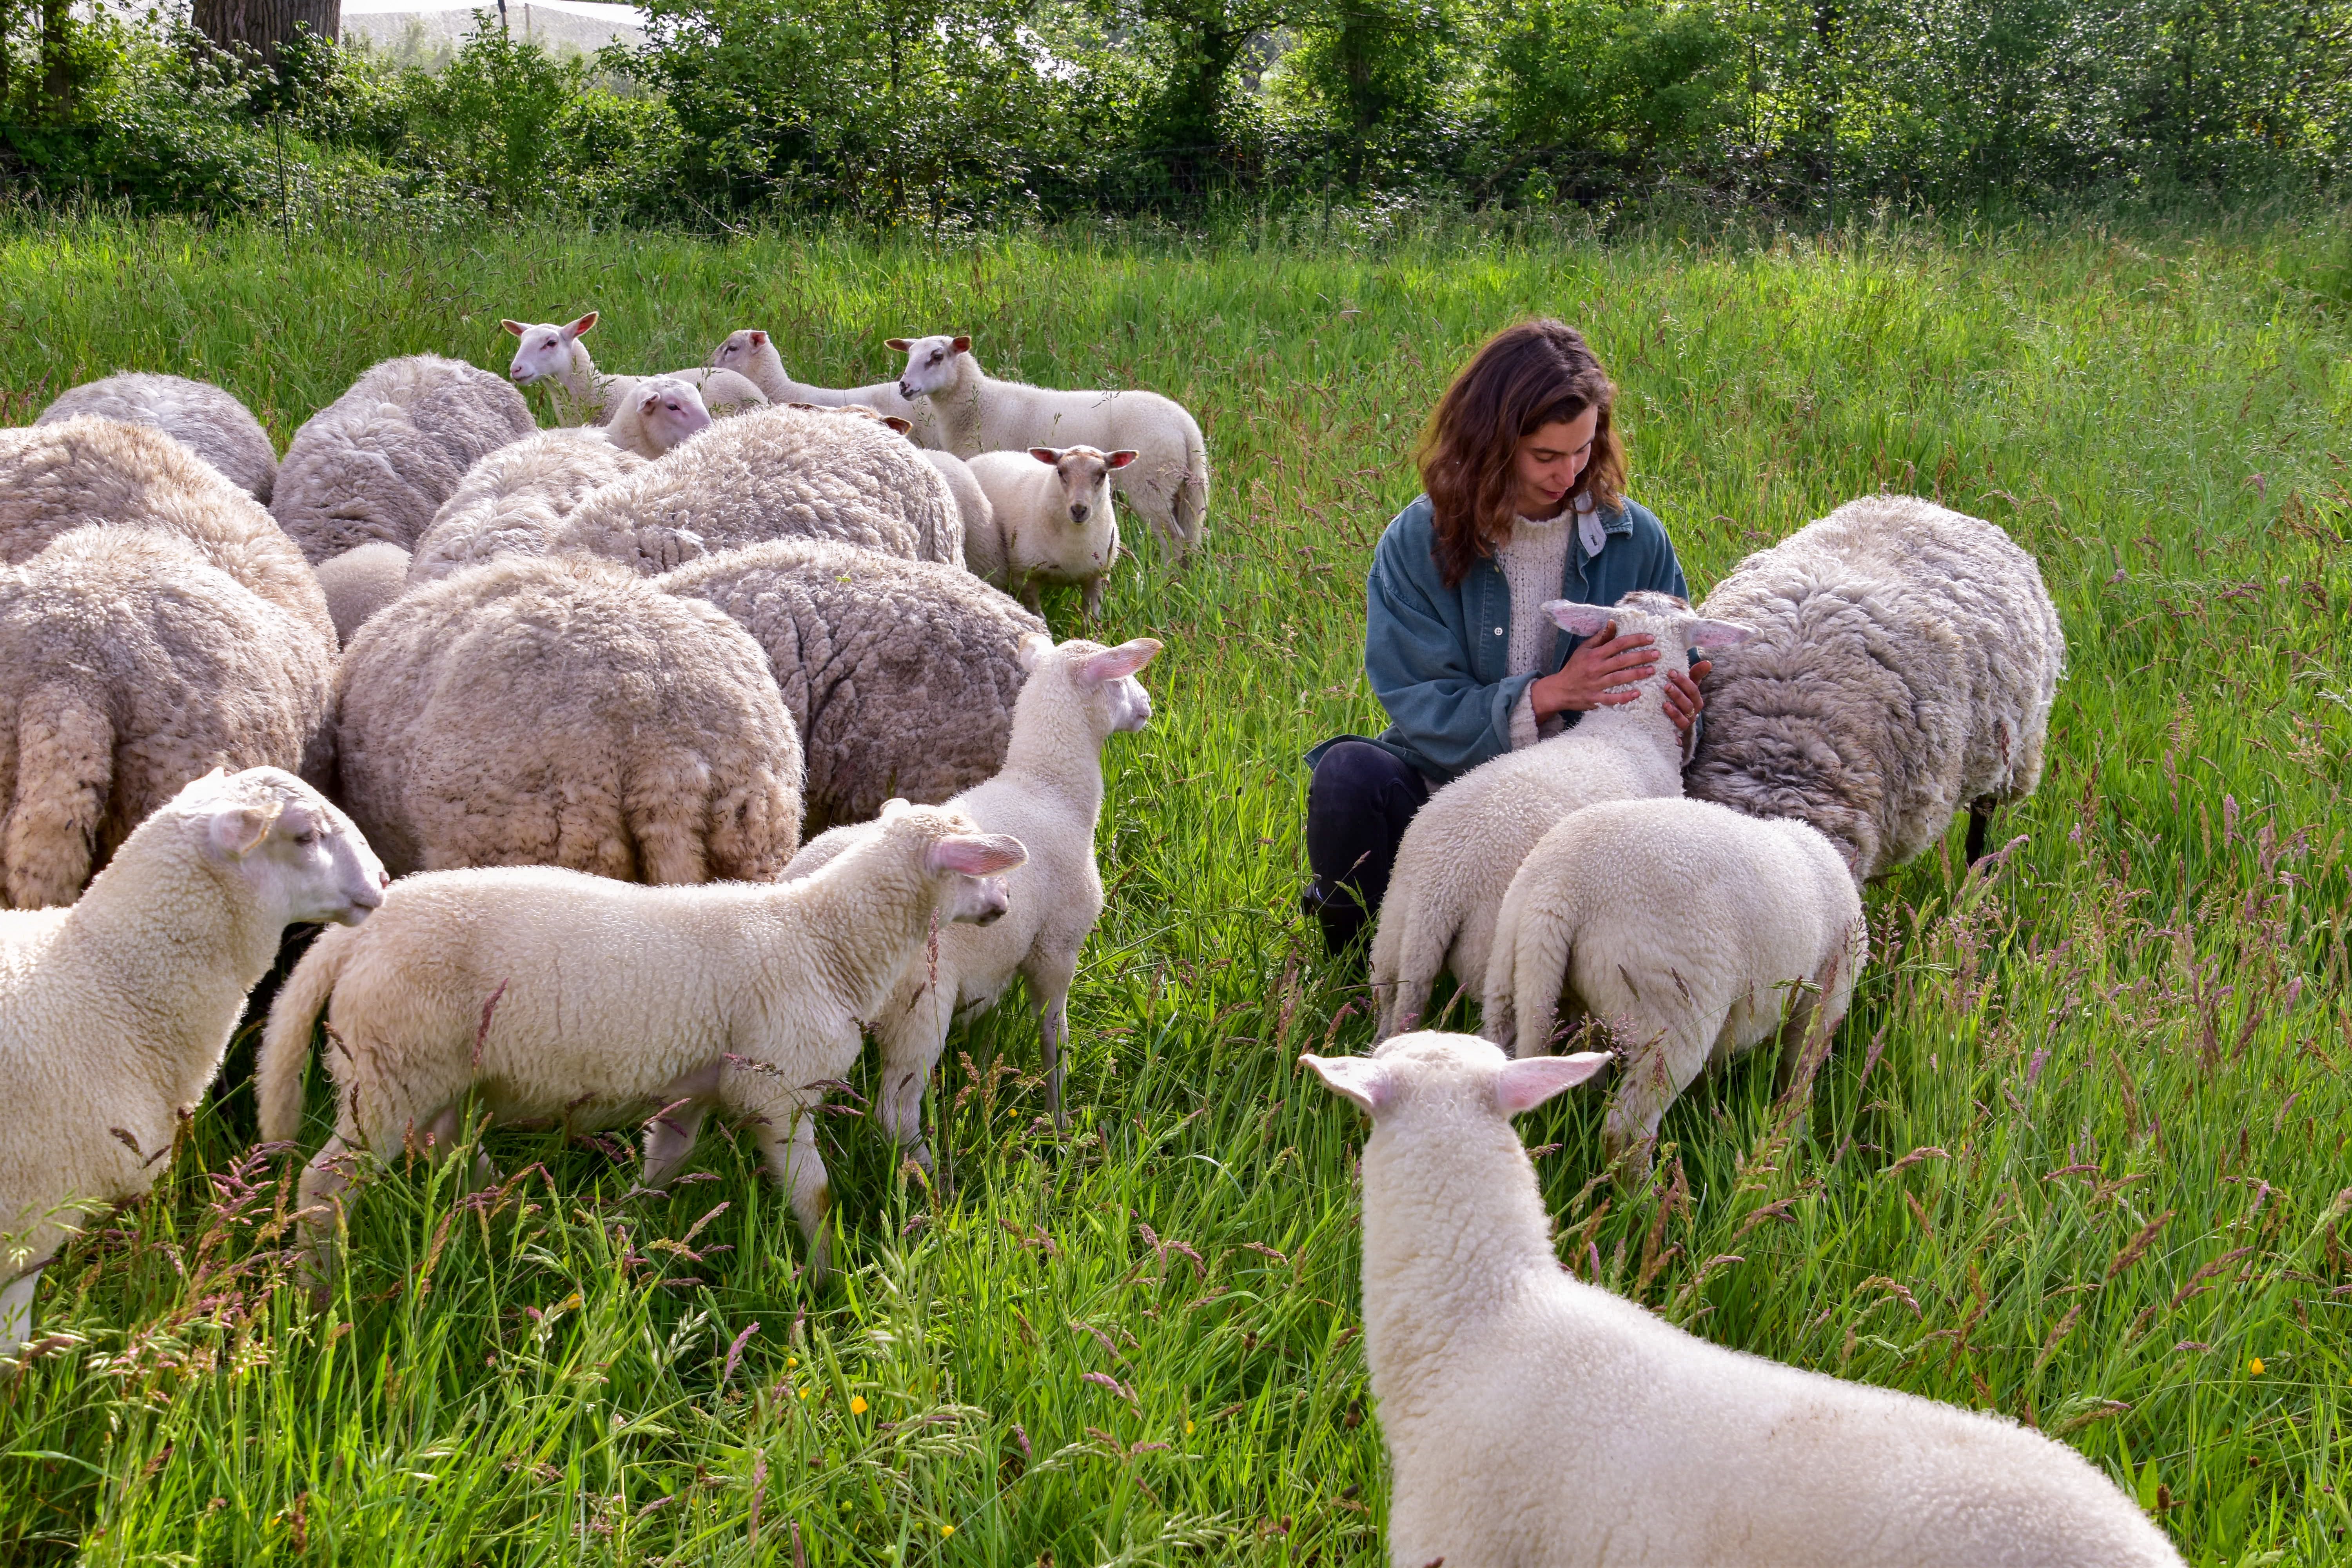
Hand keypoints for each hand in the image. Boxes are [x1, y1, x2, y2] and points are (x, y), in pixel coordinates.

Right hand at [1530, 621, 1661, 719]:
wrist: (1559, 690)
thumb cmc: (1574, 667)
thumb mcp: (1584, 649)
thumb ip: (1599, 637)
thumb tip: (1612, 622)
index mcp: (1594, 655)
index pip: (1617, 644)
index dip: (1634, 640)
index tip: (1650, 638)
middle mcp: (1595, 668)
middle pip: (1621, 661)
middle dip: (1641, 656)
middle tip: (1657, 654)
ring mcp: (1596, 685)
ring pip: (1619, 678)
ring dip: (1636, 674)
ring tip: (1652, 670)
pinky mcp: (1596, 699)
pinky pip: (1611, 698)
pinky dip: (1624, 697)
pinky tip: (1637, 693)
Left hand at [1665, 660, 1711, 736]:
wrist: (1668, 719)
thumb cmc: (1679, 696)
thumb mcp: (1686, 685)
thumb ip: (1696, 674)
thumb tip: (1708, 663)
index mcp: (1696, 697)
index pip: (1693, 689)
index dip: (1683, 680)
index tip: (1671, 671)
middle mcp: (1694, 709)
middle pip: (1690, 700)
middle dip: (1678, 690)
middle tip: (1667, 682)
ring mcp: (1688, 719)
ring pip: (1685, 711)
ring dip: (1676, 703)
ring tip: (1665, 695)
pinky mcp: (1680, 728)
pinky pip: (1680, 723)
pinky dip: (1673, 715)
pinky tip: (1665, 707)